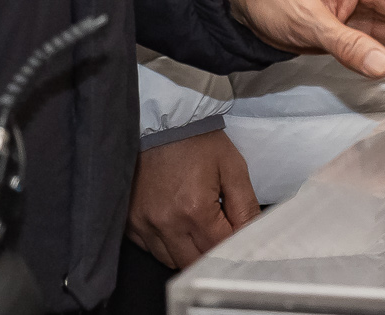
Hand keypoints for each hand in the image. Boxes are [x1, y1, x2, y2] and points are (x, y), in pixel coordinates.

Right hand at [128, 129, 256, 269]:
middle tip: (218, 233)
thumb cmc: (199, 141)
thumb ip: (246, 207)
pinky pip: (151, 249)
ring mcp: (144, 225)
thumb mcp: (233, 167)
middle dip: (211, 254)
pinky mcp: (130, 222)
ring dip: (188, 252)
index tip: (238, 237)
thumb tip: (254, 238)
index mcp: (194, 211)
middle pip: (194, 263)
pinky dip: (166, 244)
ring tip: (196, 226)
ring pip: (171, 261)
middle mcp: (166, 224)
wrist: (162, 120)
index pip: (220, 251)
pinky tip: (175, 223)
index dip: (233, 247)